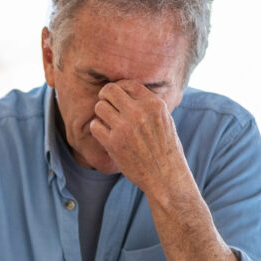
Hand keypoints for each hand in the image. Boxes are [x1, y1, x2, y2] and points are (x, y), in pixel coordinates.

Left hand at [89, 80, 187, 199]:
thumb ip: (149, 105)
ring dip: (101, 113)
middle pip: (109, 91)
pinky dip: (97, 128)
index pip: (128, 84)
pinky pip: (94, 126)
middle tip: (106, 105)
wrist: (165, 176)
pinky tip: (105, 134)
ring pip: (99, 107)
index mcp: (154, 105)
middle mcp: (139, 113)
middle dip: (105, 97)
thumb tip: (129, 91)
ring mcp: (125, 128)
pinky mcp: (113, 143)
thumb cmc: (166, 149)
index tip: (116, 97)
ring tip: (107, 121)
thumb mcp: (165, 120)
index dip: (118, 88)